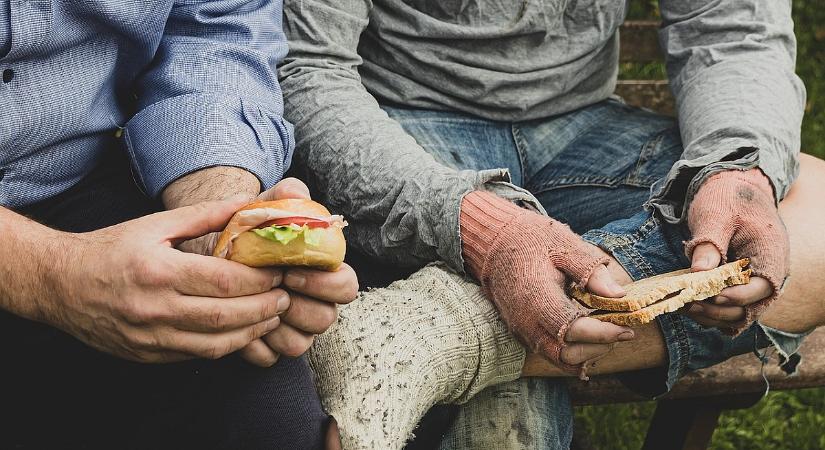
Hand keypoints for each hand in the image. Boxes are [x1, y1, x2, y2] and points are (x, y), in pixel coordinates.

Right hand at [44, 196, 287, 362]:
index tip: (280, 271)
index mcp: (158, 272)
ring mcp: (150, 338)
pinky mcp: (148, 355)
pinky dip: (227, 345)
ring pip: (216, 343)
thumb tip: (248, 204)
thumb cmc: (110, 248)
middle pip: (226, 316)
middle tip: (286, 296)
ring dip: (252, 331)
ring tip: (273, 315)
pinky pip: (197, 356)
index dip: (260, 280)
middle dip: (265, 307)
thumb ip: (204, 214)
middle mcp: (154, 309)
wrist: (59, 284)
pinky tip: (244, 331)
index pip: (225, 281)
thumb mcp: (155, 224)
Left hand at [230, 178, 358, 366]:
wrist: (212, 254)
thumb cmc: (247, 231)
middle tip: (270, 289)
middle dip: (298, 307)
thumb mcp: (264, 209)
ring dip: (276, 327)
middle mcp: (315, 305)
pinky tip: (236, 322)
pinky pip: (269, 358)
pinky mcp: (269, 349)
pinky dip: (253, 344)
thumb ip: (284, 197)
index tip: (292, 270)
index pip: (347, 286)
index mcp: (324, 274)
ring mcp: (294, 330)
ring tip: (251, 305)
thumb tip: (297, 192)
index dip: (324, 283)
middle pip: (326, 320)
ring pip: (300, 344)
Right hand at [460, 191, 632, 373]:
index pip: (573, 330)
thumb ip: (590, 270)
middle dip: (599, 348)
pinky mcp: (522, 332)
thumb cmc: (530, 240)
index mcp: (536, 297)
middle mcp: (526, 321)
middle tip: (621, 331)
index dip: (603, 334)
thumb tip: (618, 295)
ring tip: (607, 335)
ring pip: (558, 359)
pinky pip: (549, 352)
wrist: (494, 242)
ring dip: (587, 353)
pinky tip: (590, 340)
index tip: (627, 329)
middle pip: (567, 354)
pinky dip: (573, 352)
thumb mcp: (563, 244)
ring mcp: (521, 329)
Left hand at [684, 169, 789, 332]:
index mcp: (771, 254)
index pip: (760, 288)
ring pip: (738, 312)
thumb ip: (709, 245)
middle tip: (687, 304)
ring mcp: (753, 281)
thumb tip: (699, 274)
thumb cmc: (726, 198)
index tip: (708, 295)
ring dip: (712, 315)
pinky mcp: (738, 284)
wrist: (730, 189)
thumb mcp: (716, 217)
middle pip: (749, 308)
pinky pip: (729, 306)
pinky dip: (711, 311)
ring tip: (683, 307)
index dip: (735, 296)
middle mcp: (767, 273)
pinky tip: (688, 306)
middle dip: (718, 310)